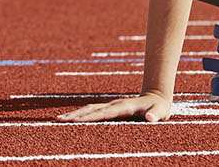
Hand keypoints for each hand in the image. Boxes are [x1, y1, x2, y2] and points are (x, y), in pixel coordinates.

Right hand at [56, 93, 171, 122]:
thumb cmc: (159, 108)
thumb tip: (151, 119)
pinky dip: (80, 114)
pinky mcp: (109, 109)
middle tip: (57, 120)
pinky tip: (71, 118)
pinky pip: (91, 111)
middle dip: (74, 115)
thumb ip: (156, 115)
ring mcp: (110, 106)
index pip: (103, 113)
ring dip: (74, 114)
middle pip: (90, 110)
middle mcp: (113, 105)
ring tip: (58, 119)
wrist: (156, 97)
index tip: (75, 120)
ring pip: (88, 109)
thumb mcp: (161, 111)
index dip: (89, 117)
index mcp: (123, 107)